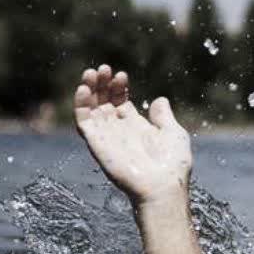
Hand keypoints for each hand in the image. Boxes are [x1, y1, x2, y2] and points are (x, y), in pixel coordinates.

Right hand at [73, 65, 191, 204]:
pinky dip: (80, 106)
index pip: (120, 101)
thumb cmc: (172, 164)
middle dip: (102, 84)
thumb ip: (163, 116)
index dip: (118, 87)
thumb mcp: (173, 133)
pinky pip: (83, 123)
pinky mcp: (97, 144)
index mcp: (135, 126)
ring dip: (88, 90)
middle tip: (103, 68)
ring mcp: (107, 137)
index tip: (122, 75)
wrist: (163, 185)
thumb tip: (159, 100)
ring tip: (91, 73)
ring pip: (91, 109)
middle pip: (104, 101)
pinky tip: (84, 89)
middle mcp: (118, 130)